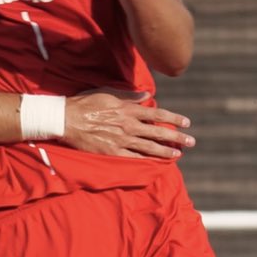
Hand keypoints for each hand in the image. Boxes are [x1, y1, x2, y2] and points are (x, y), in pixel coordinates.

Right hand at [61, 92, 193, 158]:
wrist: (65, 119)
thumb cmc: (85, 103)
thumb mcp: (108, 93)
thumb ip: (130, 96)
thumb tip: (148, 95)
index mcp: (128, 109)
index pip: (158, 114)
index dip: (174, 118)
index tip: (187, 122)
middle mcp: (128, 125)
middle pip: (158, 132)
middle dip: (177, 137)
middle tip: (191, 142)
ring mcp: (121, 140)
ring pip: (149, 147)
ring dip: (166, 151)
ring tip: (178, 154)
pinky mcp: (111, 152)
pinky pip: (133, 158)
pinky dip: (146, 161)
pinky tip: (156, 164)